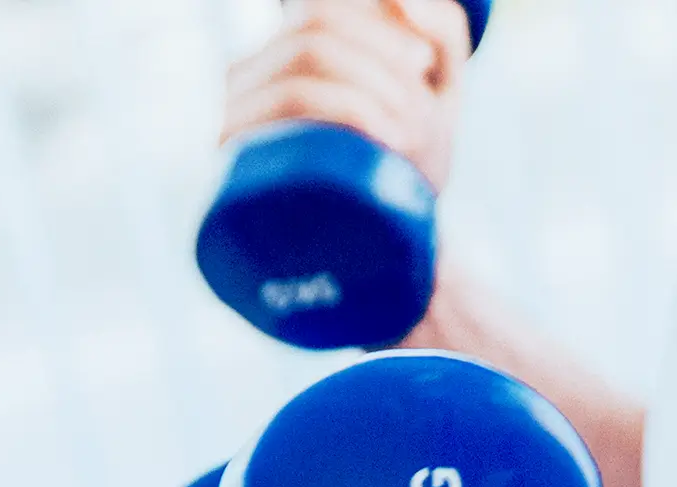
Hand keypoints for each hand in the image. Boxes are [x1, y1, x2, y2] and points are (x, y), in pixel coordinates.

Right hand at [221, 0, 474, 193]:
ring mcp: (233, 136)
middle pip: (310, 38)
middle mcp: (243, 91)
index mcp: (279, 61)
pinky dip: (348, 116)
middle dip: (380, 67)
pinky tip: (386, 142)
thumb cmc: (410, 175)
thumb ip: (443, 32)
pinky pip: (279, 120)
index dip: (376, 26)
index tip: (423, 67)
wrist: (391, 270)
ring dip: (369, 97)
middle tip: (421, 115)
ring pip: (298, 79)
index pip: (313, 9)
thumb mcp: (440, 97)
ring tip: (409, 139)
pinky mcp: (232, 184)